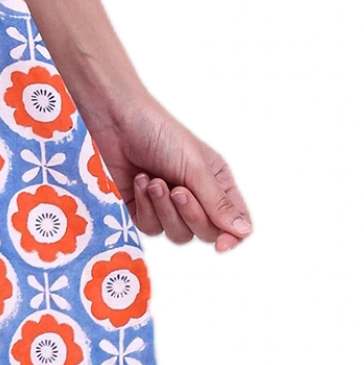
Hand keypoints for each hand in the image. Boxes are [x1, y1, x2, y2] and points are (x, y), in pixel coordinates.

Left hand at [86, 90, 258, 260]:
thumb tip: (244, 232)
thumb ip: (219, 203)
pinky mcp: (145, 208)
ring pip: (177, 235)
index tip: (219, 246)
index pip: (238, 225)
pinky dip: (144, 206)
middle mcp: (199, 198)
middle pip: (206, 234)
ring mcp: (171, 205)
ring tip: (154, 181)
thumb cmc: (163, 133)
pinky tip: (140, 180)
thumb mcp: (197, 167)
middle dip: (189, 214)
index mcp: (220, 185)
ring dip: (163, 210)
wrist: (119, 119)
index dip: (232, 240)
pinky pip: (150, 228)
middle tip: (176, 189)